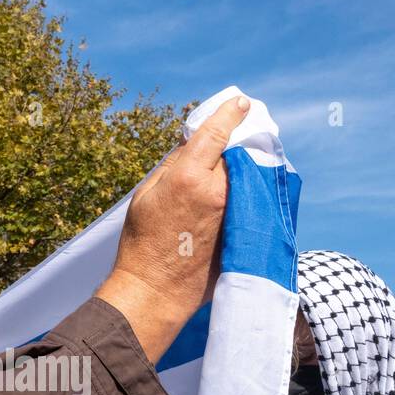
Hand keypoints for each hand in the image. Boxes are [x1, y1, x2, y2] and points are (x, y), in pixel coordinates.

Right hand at [95, 95, 249, 361]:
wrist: (156, 290)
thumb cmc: (142, 243)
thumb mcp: (147, 194)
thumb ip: (173, 165)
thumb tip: (193, 145)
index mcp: (190, 175)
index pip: (217, 132)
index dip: (230, 113)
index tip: (241, 103)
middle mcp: (219, 190)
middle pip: (238, 153)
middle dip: (239, 143)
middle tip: (240, 134)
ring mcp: (235, 212)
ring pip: (248, 176)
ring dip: (246, 167)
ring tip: (239, 165)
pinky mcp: (242, 231)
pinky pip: (251, 200)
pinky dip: (249, 191)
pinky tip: (243, 191)